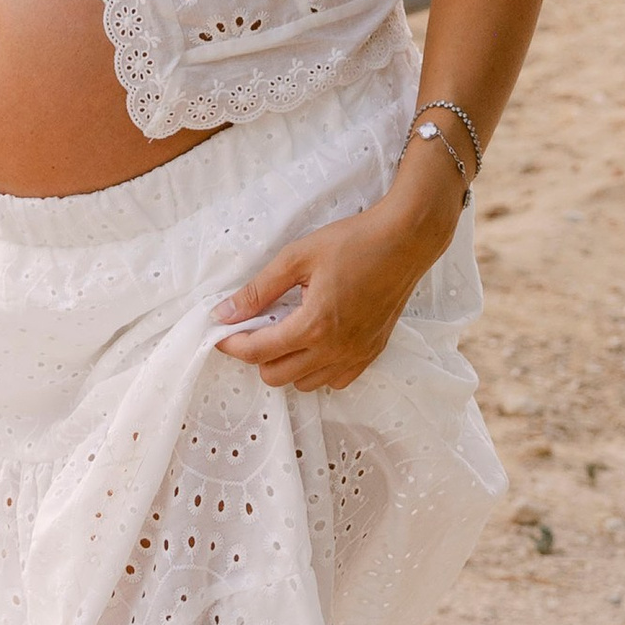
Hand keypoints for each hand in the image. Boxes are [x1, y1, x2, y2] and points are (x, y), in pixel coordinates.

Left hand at [213, 181, 453, 391]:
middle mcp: (335, 350)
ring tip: (287, 331)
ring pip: (305, 383)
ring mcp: (356, 356)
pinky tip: (315, 341)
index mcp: (314, 326)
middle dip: (257, 354)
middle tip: (255, 326)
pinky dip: (317, 369)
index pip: (257, 352)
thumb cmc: (352, 243)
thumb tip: (225, 312)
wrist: (405, 241)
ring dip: (286, 364)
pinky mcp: (372, 353)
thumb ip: (258, 290)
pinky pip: (335, 381)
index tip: (219, 331)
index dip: (230, 344)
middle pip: (276, 376)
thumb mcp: (296, 258)